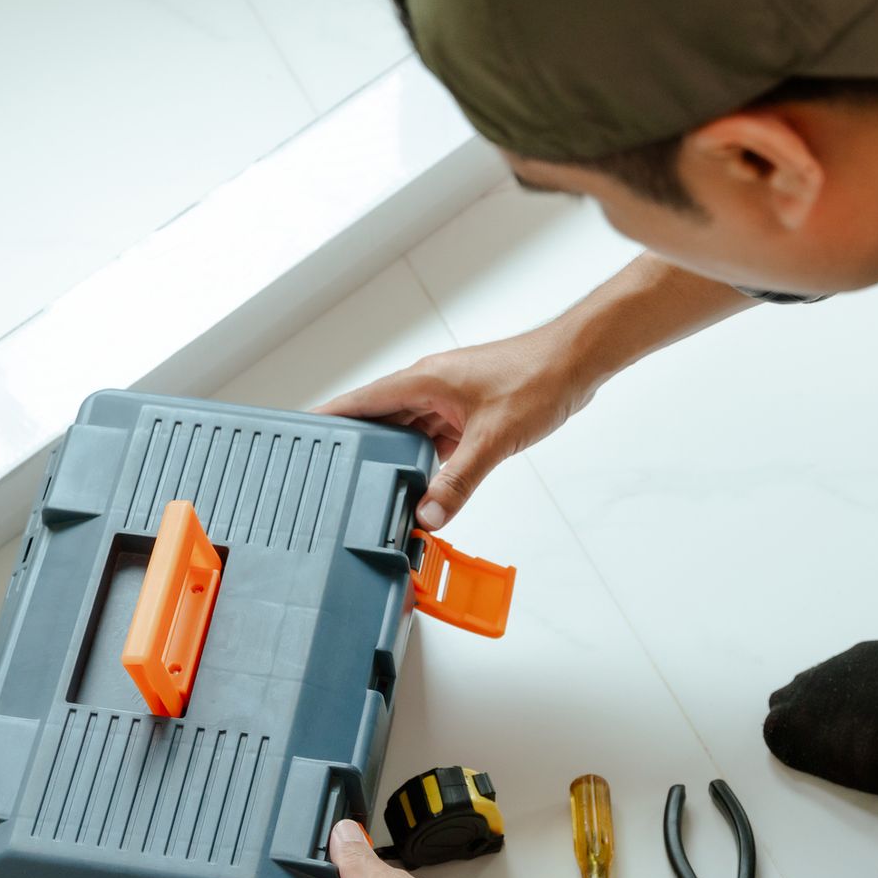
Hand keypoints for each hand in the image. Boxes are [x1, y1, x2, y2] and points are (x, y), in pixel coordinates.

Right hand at [313, 328, 594, 530]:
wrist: (577, 362)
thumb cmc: (538, 378)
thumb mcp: (492, 440)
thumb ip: (458, 482)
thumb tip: (429, 515)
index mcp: (423, 380)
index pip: (361, 401)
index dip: (329, 418)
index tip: (300, 432)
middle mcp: (430, 385)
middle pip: (381, 420)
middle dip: (364, 448)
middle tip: (339, 477)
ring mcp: (448, 397)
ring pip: (409, 431)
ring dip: (399, 457)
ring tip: (379, 488)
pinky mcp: (467, 409)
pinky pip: (434, 436)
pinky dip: (428, 458)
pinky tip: (426, 483)